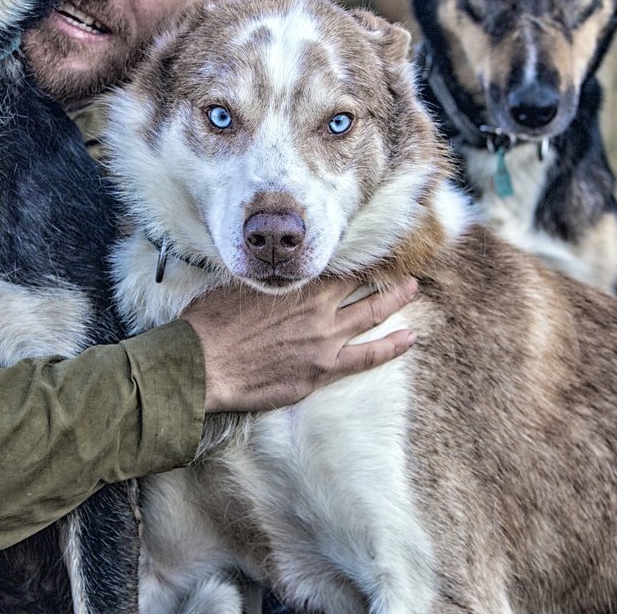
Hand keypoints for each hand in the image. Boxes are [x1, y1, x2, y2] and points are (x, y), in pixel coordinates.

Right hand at [180, 276, 418, 413]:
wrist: (205, 364)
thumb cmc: (213, 322)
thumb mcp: (238, 284)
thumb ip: (264, 276)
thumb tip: (269, 260)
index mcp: (297, 284)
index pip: (335, 263)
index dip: (353, 256)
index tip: (366, 247)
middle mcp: (318, 307)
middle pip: (359, 285)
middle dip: (381, 273)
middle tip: (399, 264)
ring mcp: (325, 340)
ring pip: (371, 314)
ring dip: (394, 300)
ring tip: (412, 290)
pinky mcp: (322, 370)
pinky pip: (367, 357)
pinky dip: (391, 346)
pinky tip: (408, 338)